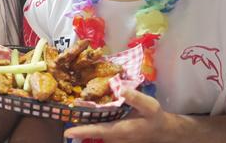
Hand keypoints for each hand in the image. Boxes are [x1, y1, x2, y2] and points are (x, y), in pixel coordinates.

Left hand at [64, 89, 181, 142]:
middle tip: (65, 110)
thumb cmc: (154, 118)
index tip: (68, 132)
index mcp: (120, 130)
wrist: (161, 131)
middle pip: (91, 131)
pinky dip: (90, 122)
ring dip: (83, 121)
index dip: (83, 131)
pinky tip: (85, 109)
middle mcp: (112, 137)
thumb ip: (136, 98)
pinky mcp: (111, 136)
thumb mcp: (150, 106)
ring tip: (72, 106)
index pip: (98, 130)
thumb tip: (121, 88)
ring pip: (94, 131)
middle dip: (78, 122)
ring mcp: (111, 138)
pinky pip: (98, 129)